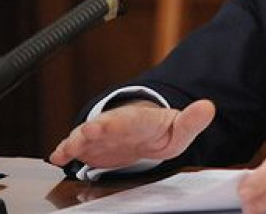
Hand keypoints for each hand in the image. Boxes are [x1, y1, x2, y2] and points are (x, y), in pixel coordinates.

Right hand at [48, 99, 215, 169]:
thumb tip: (208, 107)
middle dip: (93, 129)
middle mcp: (117, 124)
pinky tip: (57, 157)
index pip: (128, 120)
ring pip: (85, 137)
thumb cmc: (161, 130)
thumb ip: (192, 120)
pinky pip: (76, 148)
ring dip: (76, 142)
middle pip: (103, 125)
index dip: (116, 123)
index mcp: (139, 119)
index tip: (104, 124)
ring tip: (67, 149)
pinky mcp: (92, 147)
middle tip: (85, 133)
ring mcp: (102, 135)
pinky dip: (66, 151)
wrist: (146, 131)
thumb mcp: (180, 127)